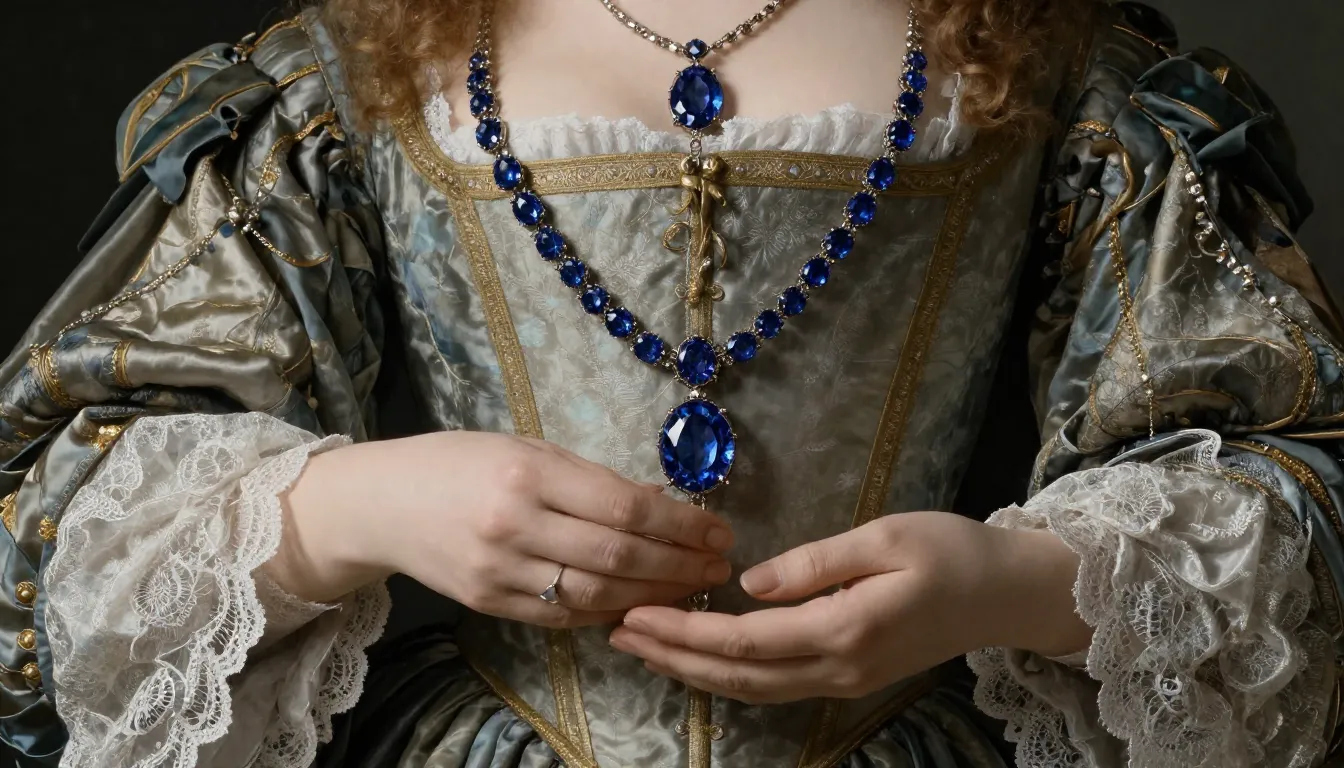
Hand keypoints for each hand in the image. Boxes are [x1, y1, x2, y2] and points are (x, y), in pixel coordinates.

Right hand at [269, 432, 734, 627]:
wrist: (381, 503)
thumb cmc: (461, 462)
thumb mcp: (527, 448)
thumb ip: (592, 479)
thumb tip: (663, 506)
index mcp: (528, 472)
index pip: (625, 507)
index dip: (682, 525)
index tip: (718, 530)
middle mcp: (514, 523)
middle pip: (618, 557)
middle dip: (679, 565)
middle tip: (718, 565)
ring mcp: (499, 569)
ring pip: (596, 595)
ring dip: (653, 595)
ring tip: (690, 588)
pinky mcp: (489, 602)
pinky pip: (563, 615)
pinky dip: (608, 612)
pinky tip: (639, 604)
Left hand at [608, 511, 1089, 703]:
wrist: (1008, 594)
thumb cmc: (952, 552)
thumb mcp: (886, 536)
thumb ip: (815, 562)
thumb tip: (748, 582)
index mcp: (845, 628)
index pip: (745, 639)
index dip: (684, 632)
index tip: (636, 615)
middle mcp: (839, 666)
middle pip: (738, 675)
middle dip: (674, 657)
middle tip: (619, 634)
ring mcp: (845, 680)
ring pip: (753, 689)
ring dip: (695, 671)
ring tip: (646, 647)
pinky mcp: (850, 676)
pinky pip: (775, 686)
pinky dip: (730, 674)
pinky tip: (702, 657)